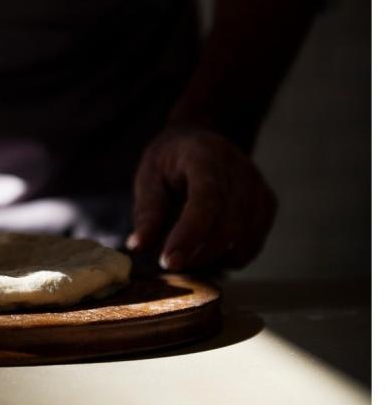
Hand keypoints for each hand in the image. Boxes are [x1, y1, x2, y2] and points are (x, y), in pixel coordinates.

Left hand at [127, 127, 276, 271]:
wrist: (201, 142)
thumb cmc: (170, 161)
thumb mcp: (149, 177)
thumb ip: (147, 212)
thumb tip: (138, 247)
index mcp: (206, 156)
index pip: (207, 199)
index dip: (189, 234)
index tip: (169, 261)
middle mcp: (240, 171)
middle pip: (229, 227)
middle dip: (197, 254)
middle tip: (169, 263)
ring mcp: (259, 188)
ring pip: (243, 243)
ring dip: (212, 259)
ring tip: (185, 251)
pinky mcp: (267, 206)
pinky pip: (251, 247)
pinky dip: (227, 258)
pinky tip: (205, 249)